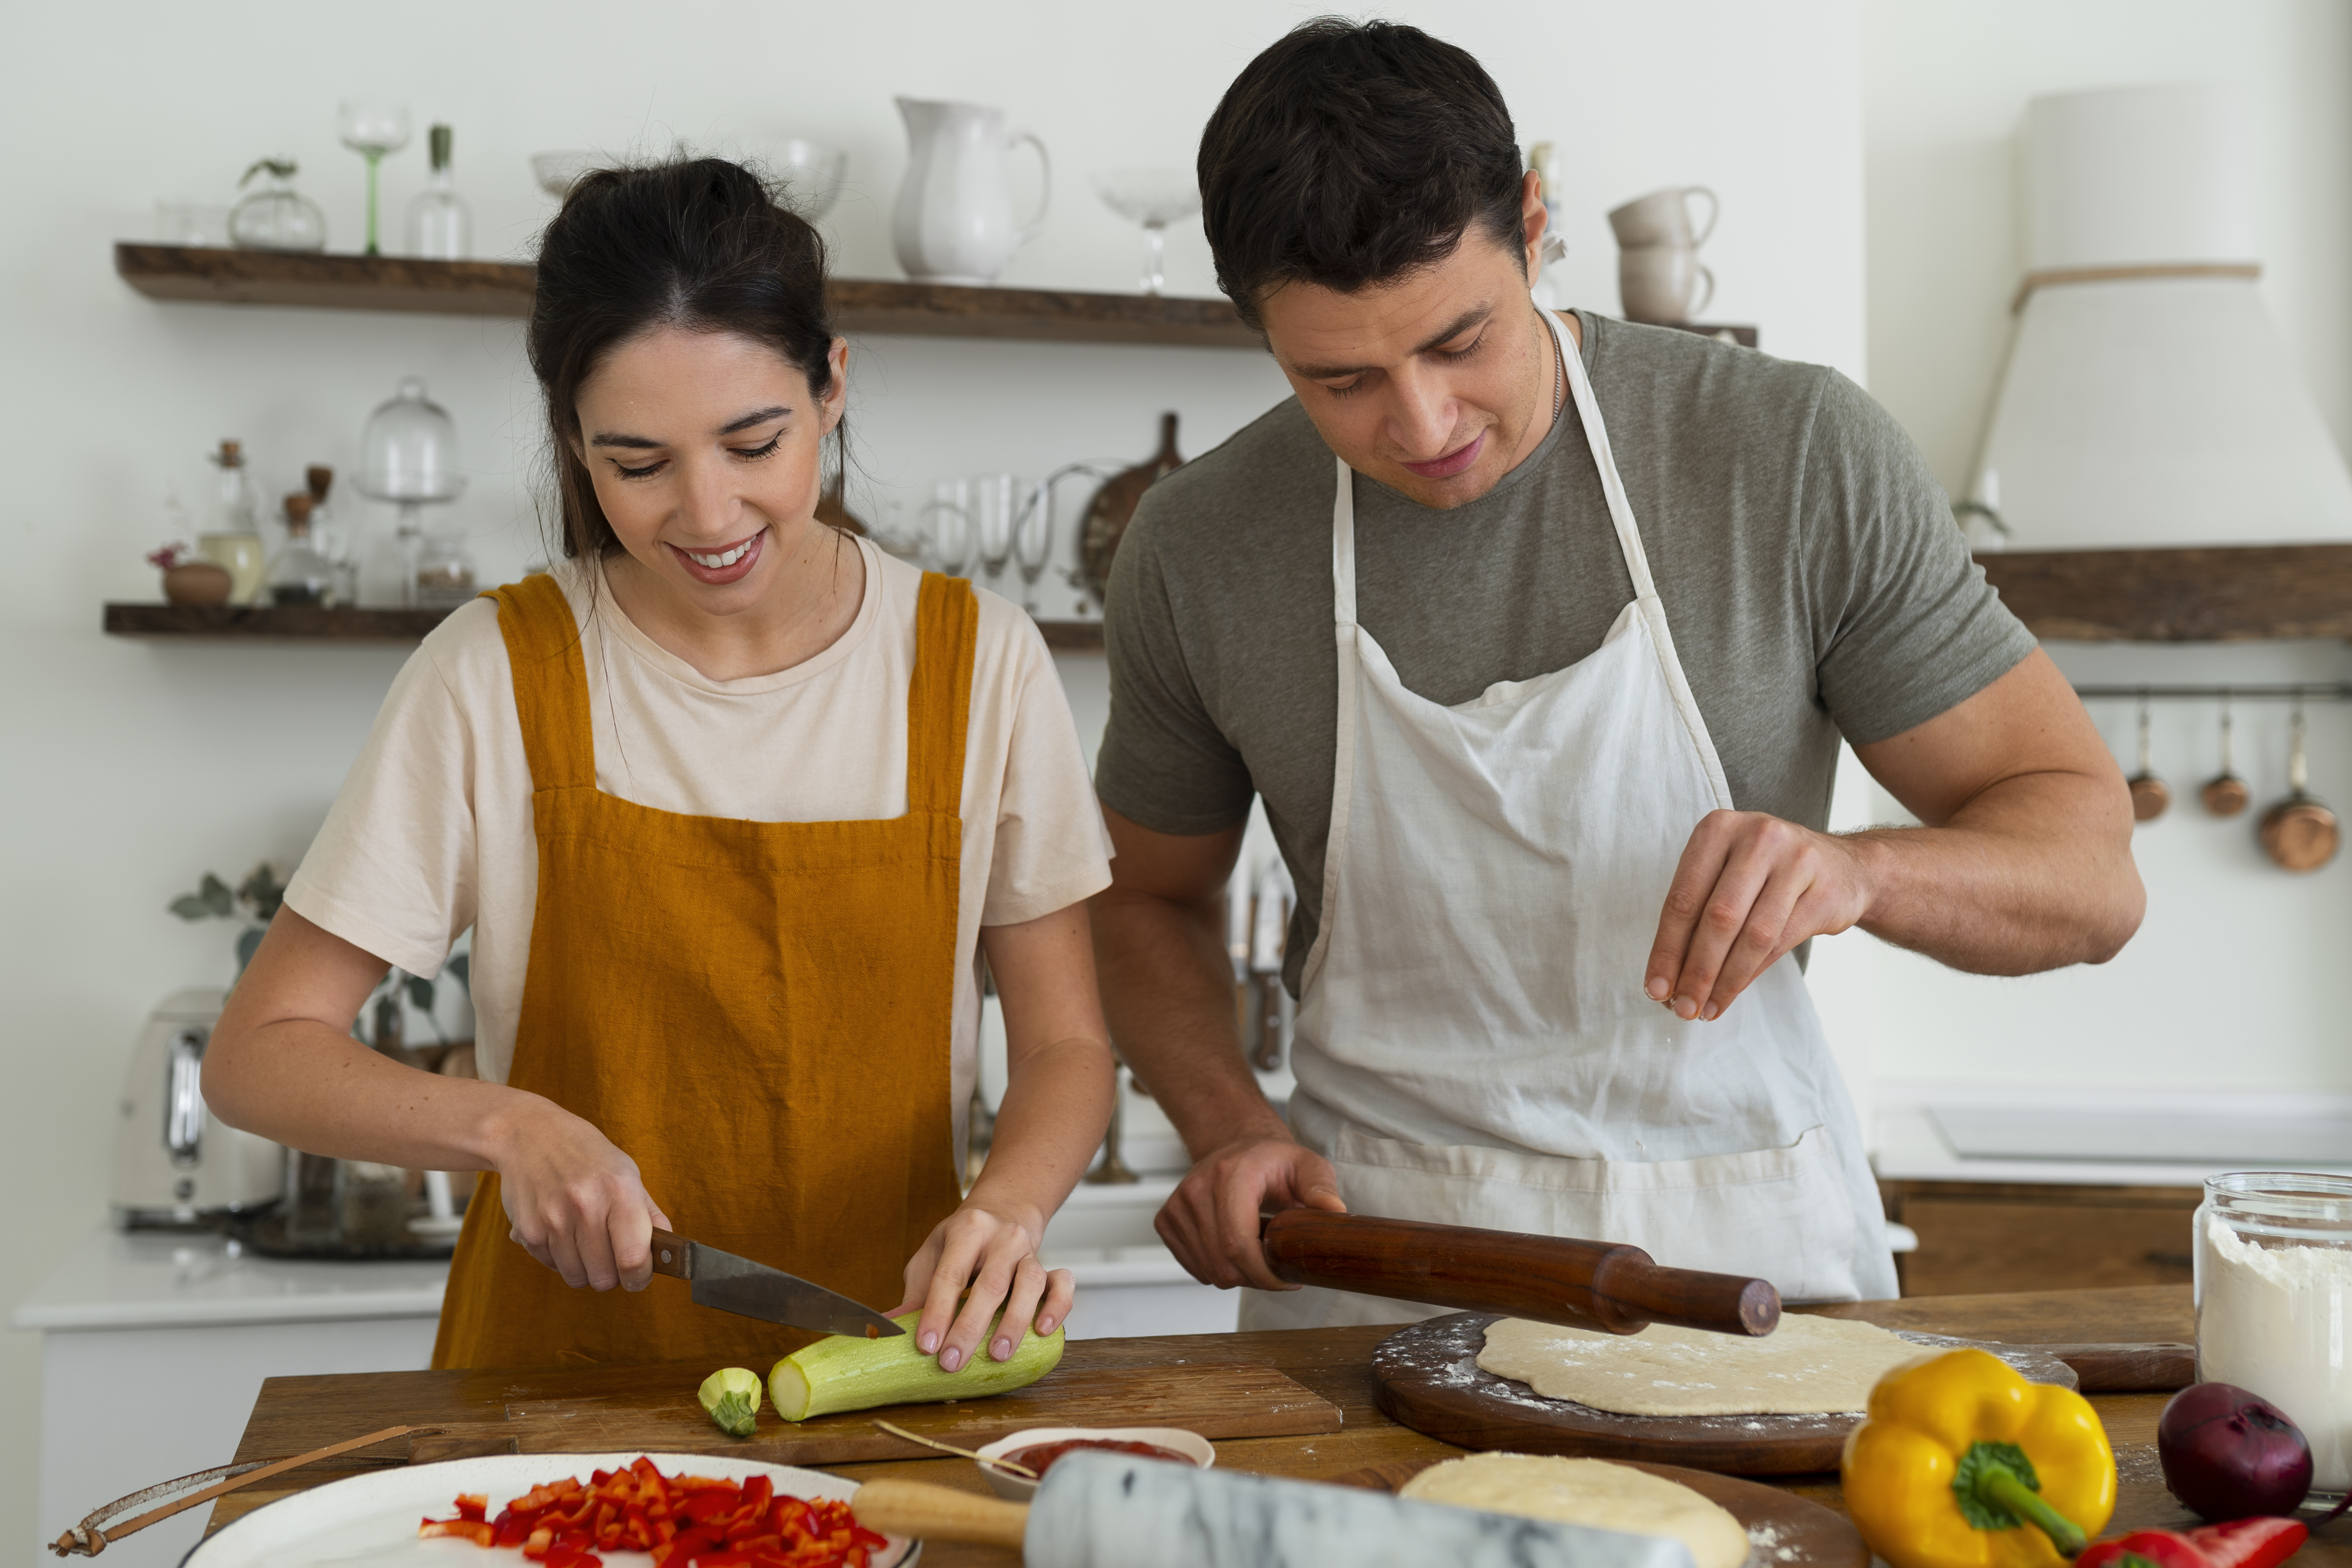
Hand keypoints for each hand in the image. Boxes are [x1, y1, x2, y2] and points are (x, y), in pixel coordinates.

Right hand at [492, 1096, 671, 1291]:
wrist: (529, 1135)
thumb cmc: (585, 1155)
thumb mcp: (626, 1172)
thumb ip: (648, 1215)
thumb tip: (668, 1252)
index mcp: (619, 1189)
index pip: (633, 1258)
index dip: (640, 1277)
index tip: (639, 1277)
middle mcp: (585, 1205)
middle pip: (604, 1278)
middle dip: (611, 1273)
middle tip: (609, 1252)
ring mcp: (553, 1219)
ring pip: (577, 1278)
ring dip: (584, 1267)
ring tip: (584, 1238)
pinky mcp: (527, 1231)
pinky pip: (551, 1266)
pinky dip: (559, 1258)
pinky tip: (561, 1230)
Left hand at [890, 1201, 1071, 1372]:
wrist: (1003, 1211)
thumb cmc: (961, 1242)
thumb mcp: (932, 1255)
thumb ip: (916, 1291)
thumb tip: (888, 1329)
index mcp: (967, 1230)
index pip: (950, 1274)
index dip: (937, 1311)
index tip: (926, 1345)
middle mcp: (1002, 1237)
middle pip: (991, 1283)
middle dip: (970, 1327)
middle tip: (952, 1362)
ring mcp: (1030, 1251)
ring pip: (1030, 1284)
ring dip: (1014, 1322)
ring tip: (997, 1355)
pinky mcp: (1050, 1265)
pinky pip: (1063, 1284)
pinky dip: (1057, 1307)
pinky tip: (1042, 1330)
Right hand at [1156, 1134, 1344, 1290]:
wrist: (1235, 1146)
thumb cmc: (1272, 1160)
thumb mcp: (1307, 1165)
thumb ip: (1321, 1187)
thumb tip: (1334, 1211)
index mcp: (1229, 1175)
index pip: (1238, 1243)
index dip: (1264, 1274)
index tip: (1288, 1279)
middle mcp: (1195, 1188)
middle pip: (1223, 1264)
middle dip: (1256, 1278)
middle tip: (1278, 1267)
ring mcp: (1176, 1205)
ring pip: (1210, 1271)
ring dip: (1239, 1274)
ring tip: (1259, 1251)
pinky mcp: (1166, 1220)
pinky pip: (1195, 1268)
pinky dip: (1219, 1269)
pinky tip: (1236, 1248)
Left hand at [1645, 809, 1875, 1022]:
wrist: (1843, 868)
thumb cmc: (1767, 872)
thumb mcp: (1725, 873)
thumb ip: (1696, 913)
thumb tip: (1667, 976)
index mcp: (1718, 829)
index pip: (1683, 898)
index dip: (1666, 949)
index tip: (1654, 988)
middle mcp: (1757, 838)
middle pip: (1718, 918)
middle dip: (1695, 971)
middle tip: (1682, 1008)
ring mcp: (1795, 862)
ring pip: (1752, 935)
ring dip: (1724, 981)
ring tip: (1705, 1008)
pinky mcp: (1823, 891)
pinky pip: (1780, 943)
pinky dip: (1750, 975)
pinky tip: (1731, 994)